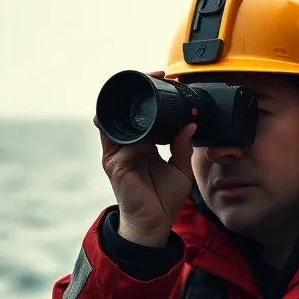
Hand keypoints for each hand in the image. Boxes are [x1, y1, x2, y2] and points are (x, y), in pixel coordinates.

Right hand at [97, 70, 196, 246]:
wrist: (154, 223)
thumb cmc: (165, 200)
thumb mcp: (181, 169)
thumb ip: (183, 146)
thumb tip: (191, 124)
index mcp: (146, 145)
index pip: (146, 115)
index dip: (154, 98)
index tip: (169, 82)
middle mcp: (130, 145)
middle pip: (129, 110)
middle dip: (139, 90)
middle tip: (156, 75)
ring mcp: (119, 151)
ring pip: (116, 115)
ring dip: (126, 97)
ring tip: (142, 81)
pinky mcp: (113, 159)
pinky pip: (108, 132)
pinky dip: (111, 116)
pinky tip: (121, 103)